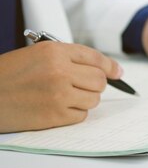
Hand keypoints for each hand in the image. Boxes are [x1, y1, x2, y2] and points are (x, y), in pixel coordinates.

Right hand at [0, 42, 122, 132]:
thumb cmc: (8, 75)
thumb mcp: (36, 55)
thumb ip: (68, 59)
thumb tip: (105, 70)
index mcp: (54, 51)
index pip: (95, 58)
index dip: (110, 67)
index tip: (117, 73)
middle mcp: (59, 71)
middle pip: (99, 81)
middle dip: (95, 85)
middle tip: (81, 87)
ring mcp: (58, 94)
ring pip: (93, 99)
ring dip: (84, 100)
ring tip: (63, 97)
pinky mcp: (54, 115)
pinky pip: (81, 115)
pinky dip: (73, 113)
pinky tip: (56, 108)